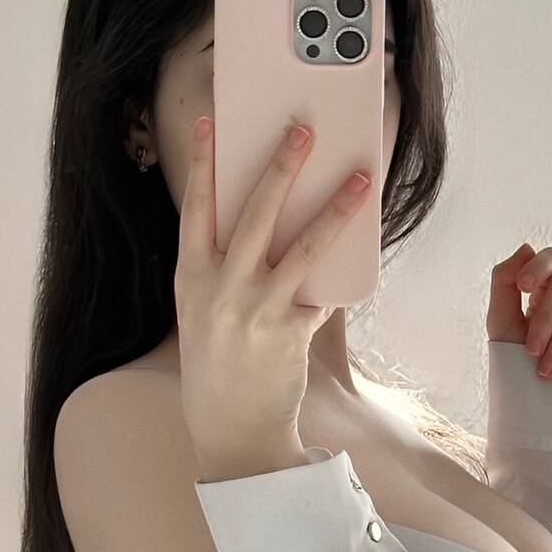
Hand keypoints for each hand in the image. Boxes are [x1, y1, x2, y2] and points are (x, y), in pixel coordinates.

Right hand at [174, 115, 373, 460]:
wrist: (230, 428)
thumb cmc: (217, 361)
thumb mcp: (204, 310)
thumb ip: (226, 268)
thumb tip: (274, 220)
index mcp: (191, 278)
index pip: (197, 209)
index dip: (205, 164)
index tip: (212, 124)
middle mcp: (222, 289)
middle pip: (256, 214)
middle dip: (281, 167)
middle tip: (302, 132)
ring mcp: (258, 310)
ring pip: (304, 246)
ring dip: (336, 207)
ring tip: (360, 178)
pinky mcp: (292, 332)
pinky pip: (323, 292)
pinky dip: (339, 276)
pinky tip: (357, 254)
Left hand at [486, 243, 551, 377]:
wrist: (540, 407)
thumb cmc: (519, 365)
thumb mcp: (502, 323)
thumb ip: (504, 283)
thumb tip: (527, 247)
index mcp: (547, 290)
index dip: (540, 265)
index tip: (522, 287)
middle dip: (546, 317)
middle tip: (531, 350)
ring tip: (547, 372)